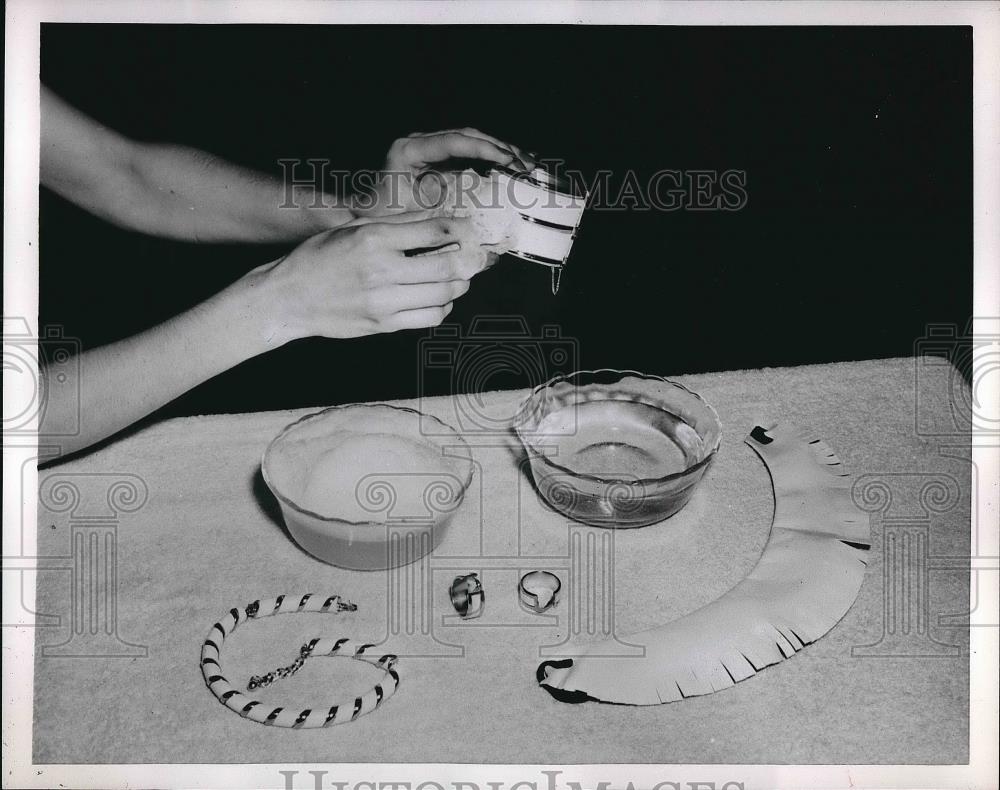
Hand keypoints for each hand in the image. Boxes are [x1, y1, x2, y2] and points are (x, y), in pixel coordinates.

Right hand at [261, 212, 491, 339]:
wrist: (289, 299)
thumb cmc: (319, 258)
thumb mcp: (352, 228)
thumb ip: (396, 222)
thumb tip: (437, 217)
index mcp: (374, 239)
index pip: (434, 231)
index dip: (461, 229)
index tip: (469, 230)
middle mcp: (381, 270)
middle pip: (446, 266)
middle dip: (469, 261)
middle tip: (477, 257)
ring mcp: (384, 301)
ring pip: (443, 295)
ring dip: (459, 285)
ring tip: (460, 277)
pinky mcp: (384, 324)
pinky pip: (430, 318)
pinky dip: (443, 307)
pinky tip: (440, 298)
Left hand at [354, 128, 534, 216]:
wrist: (362, 214)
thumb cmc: (379, 216)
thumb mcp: (411, 216)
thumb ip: (442, 215)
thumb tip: (480, 221)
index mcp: (409, 150)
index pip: (454, 141)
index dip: (484, 149)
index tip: (508, 160)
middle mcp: (419, 142)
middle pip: (468, 136)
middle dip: (500, 148)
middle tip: (526, 165)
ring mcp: (429, 148)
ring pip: (472, 141)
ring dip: (500, 151)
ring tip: (526, 165)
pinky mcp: (437, 158)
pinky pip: (469, 153)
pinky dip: (491, 159)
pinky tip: (511, 167)